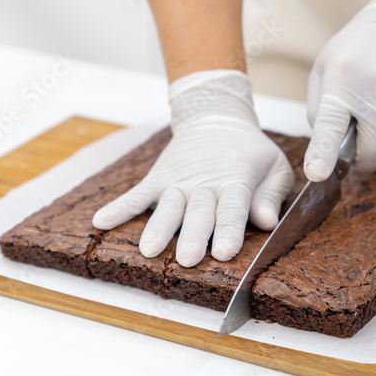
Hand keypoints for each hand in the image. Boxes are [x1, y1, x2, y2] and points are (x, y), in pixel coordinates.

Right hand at [92, 70, 293, 266]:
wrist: (214, 117)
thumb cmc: (248, 150)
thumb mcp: (274, 166)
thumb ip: (271, 194)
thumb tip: (266, 220)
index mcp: (236, 179)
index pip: (232, 208)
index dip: (229, 230)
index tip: (225, 252)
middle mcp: (204, 182)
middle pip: (198, 212)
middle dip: (193, 235)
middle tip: (189, 259)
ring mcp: (177, 181)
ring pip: (167, 207)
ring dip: (158, 228)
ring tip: (148, 250)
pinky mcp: (158, 179)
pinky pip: (136, 195)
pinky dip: (119, 207)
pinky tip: (101, 221)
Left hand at [304, 0, 375, 181]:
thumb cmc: (356, 46)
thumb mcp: (325, 69)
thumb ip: (321, 111)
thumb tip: (326, 149)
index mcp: (342, 81)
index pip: (330, 125)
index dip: (324, 154)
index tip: (317, 174)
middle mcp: (375, 89)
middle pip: (372, 150)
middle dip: (362, 159)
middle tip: (354, 148)